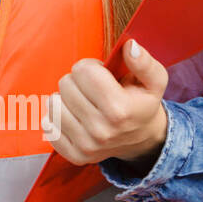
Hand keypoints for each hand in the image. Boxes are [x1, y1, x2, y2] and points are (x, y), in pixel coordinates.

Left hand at [43, 38, 168, 169]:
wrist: (142, 138)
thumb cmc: (142, 103)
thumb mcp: (154, 81)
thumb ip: (143, 62)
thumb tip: (130, 46)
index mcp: (120, 110)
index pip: (82, 70)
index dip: (91, 67)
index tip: (102, 75)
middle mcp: (101, 130)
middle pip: (65, 84)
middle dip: (78, 81)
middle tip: (94, 90)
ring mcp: (86, 145)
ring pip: (52, 102)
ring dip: (66, 98)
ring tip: (85, 103)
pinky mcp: (74, 155)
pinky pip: (48, 124)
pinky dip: (58, 117)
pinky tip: (76, 118)